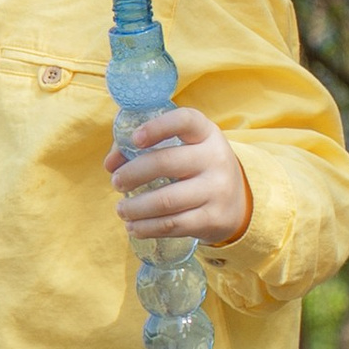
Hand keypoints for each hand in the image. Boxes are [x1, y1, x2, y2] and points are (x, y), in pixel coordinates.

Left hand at [108, 107, 252, 247]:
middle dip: (132, 174)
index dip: (157, 127)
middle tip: (116, 182)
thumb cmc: (196, 168)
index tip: (135, 139)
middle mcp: (215, 158)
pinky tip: (134, 227)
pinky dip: (147, 228)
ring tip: (122, 209)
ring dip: (135, 207)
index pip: (184, 120)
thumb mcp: (182, 148)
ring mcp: (217, 190)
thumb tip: (110, 164)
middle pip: (165, 163)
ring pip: (165, 200)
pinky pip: (172, 225)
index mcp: (206, 133)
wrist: (237, 202)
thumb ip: (143, 147)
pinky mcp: (213, 219)